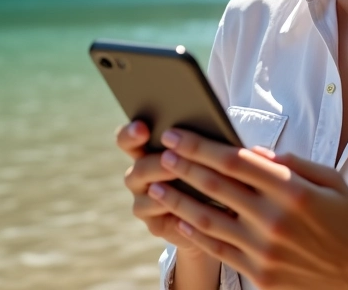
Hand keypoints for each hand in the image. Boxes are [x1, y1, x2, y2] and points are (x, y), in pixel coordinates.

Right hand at [115, 121, 209, 260]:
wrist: (219, 204)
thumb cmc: (212, 164)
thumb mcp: (206, 147)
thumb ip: (197, 137)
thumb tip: (205, 122)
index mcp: (147, 149)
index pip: (127, 139)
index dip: (130, 133)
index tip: (142, 128)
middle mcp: (140, 174)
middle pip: (140, 168)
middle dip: (157, 163)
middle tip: (172, 156)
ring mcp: (145, 200)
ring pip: (149, 194)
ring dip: (166, 187)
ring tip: (183, 179)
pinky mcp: (156, 224)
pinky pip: (159, 219)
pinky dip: (175, 210)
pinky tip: (191, 207)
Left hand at [147, 129, 347, 289]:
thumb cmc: (346, 220)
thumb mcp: (331, 180)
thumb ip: (292, 163)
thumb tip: (254, 151)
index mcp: (294, 189)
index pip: (236, 160)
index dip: (203, 146)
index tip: (179, 134)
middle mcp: (275, 218)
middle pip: (217, 185)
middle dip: (184, 165)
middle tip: (161, 151)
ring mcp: (265, 249)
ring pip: (210, 218)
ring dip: (179, 199)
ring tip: (156, 185)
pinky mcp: (260, 275)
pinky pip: (219, 250)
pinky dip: (196, 233)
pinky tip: (180, 218)